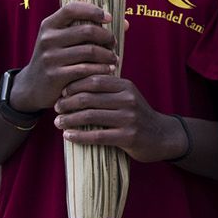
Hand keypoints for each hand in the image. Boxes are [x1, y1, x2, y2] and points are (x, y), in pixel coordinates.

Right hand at [13, 2, 119, 112]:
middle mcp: (48, 38)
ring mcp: (50, 57)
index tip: (109, 18)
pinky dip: (101, 69)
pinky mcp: (55, 75)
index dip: (93, 11)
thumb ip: (88, 29)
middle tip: (114, 43)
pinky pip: (85, 69)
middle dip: (106, 36)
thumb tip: (125, 23)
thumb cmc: (56, 59)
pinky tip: (108, 70)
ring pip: (89, 51)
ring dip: (107, 55)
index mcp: (49, 25)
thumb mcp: (63, 41)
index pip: (72, 9)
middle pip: (87, 31)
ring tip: (114, 59)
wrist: (33, 86)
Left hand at [54, 75, 185, 162]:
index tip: (61, 92)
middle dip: (67, 102)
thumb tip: (74, 84)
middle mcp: (128, 99)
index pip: (94, 80)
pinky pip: (97, 136)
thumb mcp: (127, 96)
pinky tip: (68, 136)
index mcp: (126, 86)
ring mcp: (129, 118)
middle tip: (55, 107)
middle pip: (89, 97)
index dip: (74, 85)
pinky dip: (79, 136)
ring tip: (58, 122)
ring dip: (69, 119)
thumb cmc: (137, 115)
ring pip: (90, 116)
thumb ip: (108, 89)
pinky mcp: (128, 137)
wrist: (162, 136)